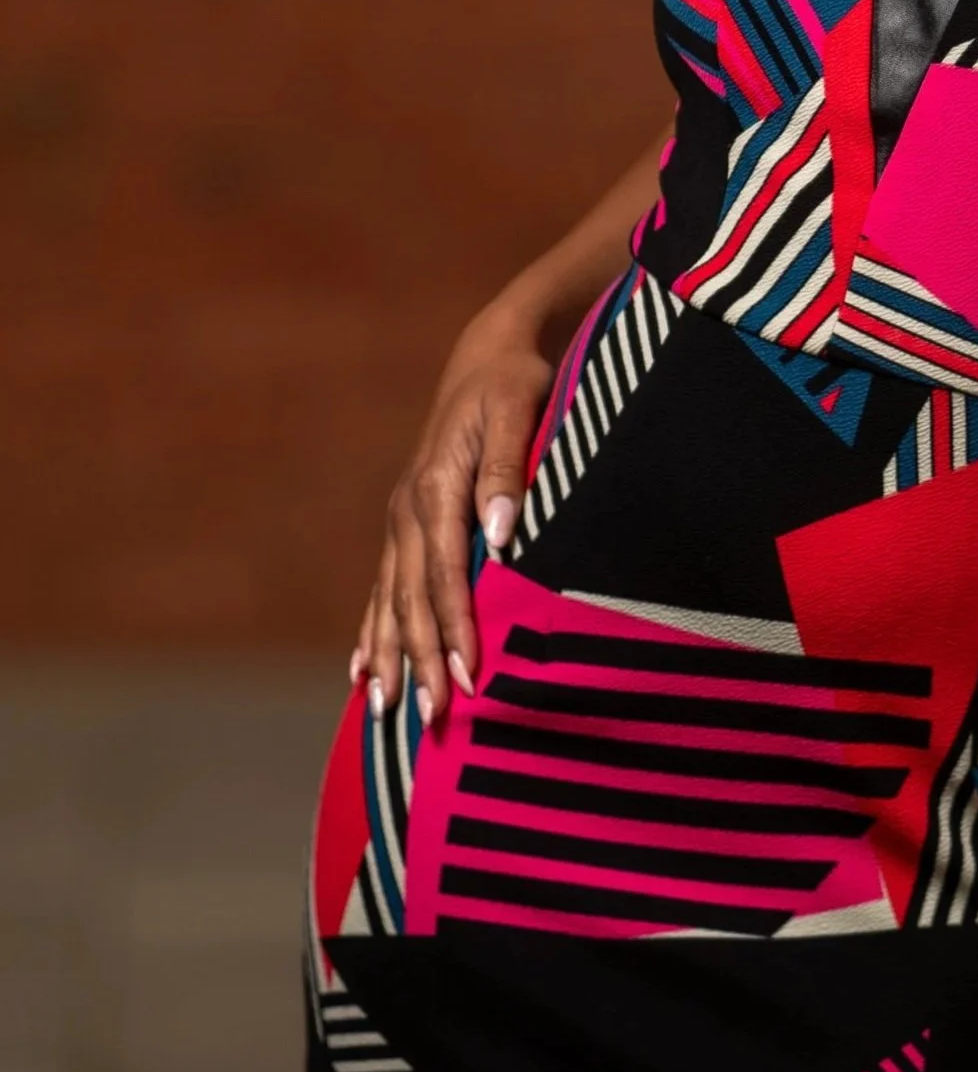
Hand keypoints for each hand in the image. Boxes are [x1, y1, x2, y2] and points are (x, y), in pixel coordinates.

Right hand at [352, 302, 552, 730]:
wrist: (487, 354)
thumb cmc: (514, 383)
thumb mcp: (520, 410)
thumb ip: (507, 470)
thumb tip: (500, 533)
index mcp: (436, 487)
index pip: (447, 575)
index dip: (456, 628)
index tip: (470, 676)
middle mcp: (408, 509)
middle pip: (412, 599)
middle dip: (422, 659)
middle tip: (434, 717)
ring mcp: (401, 518)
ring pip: (390, 600)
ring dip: (390, 656)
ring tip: (387, 711)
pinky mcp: (405, 523)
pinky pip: (382, 587)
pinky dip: (372, 630)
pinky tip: (363, 670)